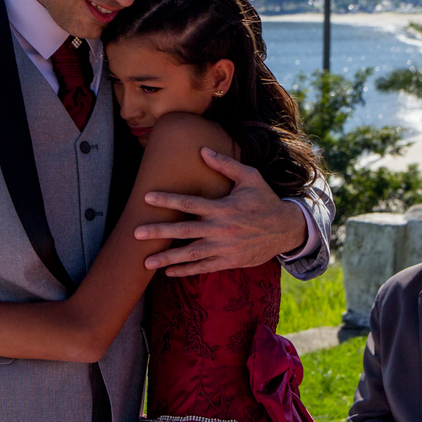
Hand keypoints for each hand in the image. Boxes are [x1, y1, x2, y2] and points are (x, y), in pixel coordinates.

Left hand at [136, 147, 306, 276]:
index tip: (147, 198)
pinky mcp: (229, 262)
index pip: (190, 204)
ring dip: (167, 259)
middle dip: (159, 232)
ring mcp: (224, 249)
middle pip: (184, 231)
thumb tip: (203, 150)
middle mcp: (221, 230)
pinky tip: (168, 272)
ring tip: (146, 262)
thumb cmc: (264, 199)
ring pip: (190, 255)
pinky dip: (185, 271)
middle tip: (136, 233)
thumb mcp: (250, 177)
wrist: (286, 229)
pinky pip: (203, 268)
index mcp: (224, 208)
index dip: (167, 200)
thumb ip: (225, 165)